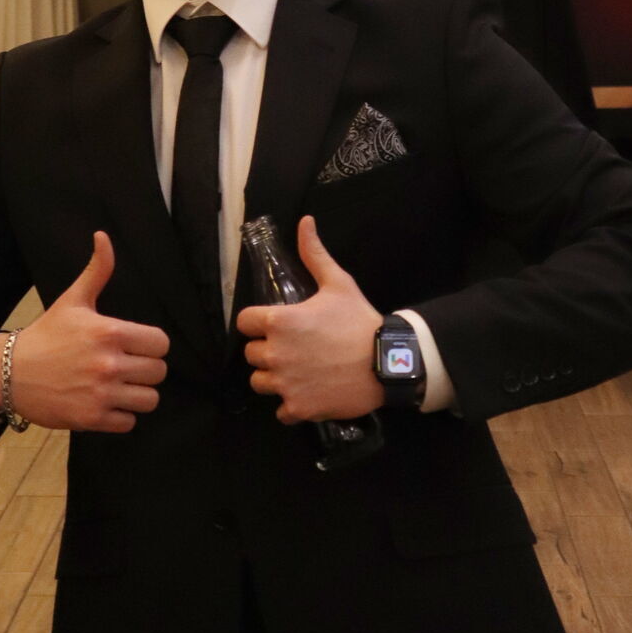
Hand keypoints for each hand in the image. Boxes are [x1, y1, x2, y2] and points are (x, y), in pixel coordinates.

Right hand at [0, 232, 167, 432]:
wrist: (9, 373)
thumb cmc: (46, 335)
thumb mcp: (73, 300)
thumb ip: (97, 270)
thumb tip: (103, 236)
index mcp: (110, 332)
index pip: (161, 344)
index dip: (152, 345)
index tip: (137, 347)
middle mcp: (108, 364)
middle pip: (158, 372)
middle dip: (146, 370)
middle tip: (127, 367)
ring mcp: (101, 393)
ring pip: (149, 400)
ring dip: (137, 395)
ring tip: (121, 387)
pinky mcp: (91, 418)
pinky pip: (129, 422)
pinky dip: (121, 416)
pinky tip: (105, 402)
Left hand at [237, 216, 383, 424]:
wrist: (387, 363)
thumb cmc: (359, 321)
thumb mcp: (339, 283)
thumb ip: (314, 254)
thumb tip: (304, 222)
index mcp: (279, 321)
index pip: (244, 323)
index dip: (258, 323)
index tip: (275, 325)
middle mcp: (275, 353)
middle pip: (251, 354)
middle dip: (268, 351)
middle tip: (294, 348)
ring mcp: (285, 383)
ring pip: (260, 382)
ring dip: (274, 378)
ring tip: (298, 372)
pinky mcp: (298, 407)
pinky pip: (280, 410)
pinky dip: (291, 405)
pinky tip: (308, 393)